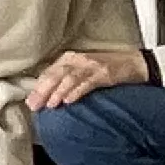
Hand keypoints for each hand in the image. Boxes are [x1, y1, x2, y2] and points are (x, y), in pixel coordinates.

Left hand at [25, 45, 148, 111]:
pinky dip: (76, 91)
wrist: (135, 63)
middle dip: (43, 91)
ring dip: (58, 92)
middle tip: (34, 106)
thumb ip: (66, 79)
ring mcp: (91, 65)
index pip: (48, 73)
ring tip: (50, 105)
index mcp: (69, 59)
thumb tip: (48, 97)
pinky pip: (87, 83)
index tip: (29, 102)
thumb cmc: (107, 69)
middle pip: (55, 75)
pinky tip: (69, 100)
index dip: (38, 87)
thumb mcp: (83, 71)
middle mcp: (77, 60)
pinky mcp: (104, 73)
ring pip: (69, 78)